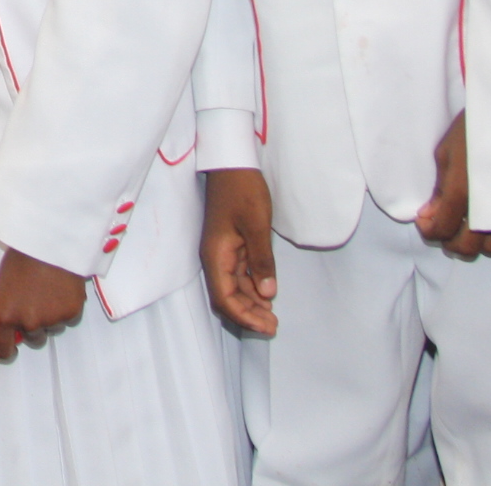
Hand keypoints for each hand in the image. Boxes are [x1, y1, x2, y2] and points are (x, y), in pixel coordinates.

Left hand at [0, 247, 87, 359]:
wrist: (48, 241)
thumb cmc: (22, 256)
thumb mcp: (4, 284)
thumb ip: (8, 306)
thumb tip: (11, 321)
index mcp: (6, 315)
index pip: (3, 348)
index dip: (6, 351)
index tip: (9, 351)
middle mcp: (29, 323)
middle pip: (34, 339)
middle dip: (34, 327)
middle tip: (36, 307)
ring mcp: (52, 320)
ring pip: (53, 329)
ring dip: (52, 317)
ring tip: (50, 292)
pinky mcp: (72, 313)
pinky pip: (69, 319)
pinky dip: (67, 309)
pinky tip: (63, 290)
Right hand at [202, 168, 279, 334]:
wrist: (233, 163)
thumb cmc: (243, 191)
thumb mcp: (256, 225)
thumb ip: (262, 261)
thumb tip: (268, 294)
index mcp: (216, 255)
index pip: (224, 298)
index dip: (244, 316)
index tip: (266, 327)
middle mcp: (216, 257)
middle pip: (227, 297)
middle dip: (248, 315)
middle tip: (274, 327)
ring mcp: (223, 251)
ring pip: (234, 288)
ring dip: (251, 304)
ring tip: (273, 317)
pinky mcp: (232, 245)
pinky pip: (239, 274)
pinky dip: (252, 288)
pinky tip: (267, 295)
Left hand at [414, 113, 490, 257]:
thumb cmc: (474, 129)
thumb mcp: (446, 153)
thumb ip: (439, 190)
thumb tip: (428, 215)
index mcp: (462, 193)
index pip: (442, 231)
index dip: (429, 230)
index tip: (425, 219)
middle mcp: (488, 210)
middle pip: (466, 249)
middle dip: (449, 241)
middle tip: (443, 224)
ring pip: (489, 248)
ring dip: (474, 241)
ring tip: (466, 222)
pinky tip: (488, 216)